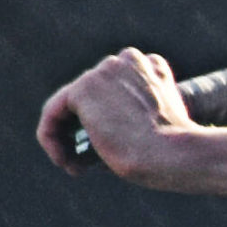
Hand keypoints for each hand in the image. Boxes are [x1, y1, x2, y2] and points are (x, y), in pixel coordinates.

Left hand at [38, 48, 196, 180]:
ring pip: (71, 106)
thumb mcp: (158, 130)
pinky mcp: (83, 90)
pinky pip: (53, 114)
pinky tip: (63, 162)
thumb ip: (129, 121)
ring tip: (74, 165)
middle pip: (93, 96)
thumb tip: (95, 141)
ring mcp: (103, 72)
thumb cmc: (173, 154)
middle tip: (86, 163)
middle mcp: (127, 60)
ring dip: (67, 137)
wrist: (174, 154)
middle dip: (85, 129)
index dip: (111, 121)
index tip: (114, 148)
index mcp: (152, 67)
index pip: (119, 90)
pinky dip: (52, 139)